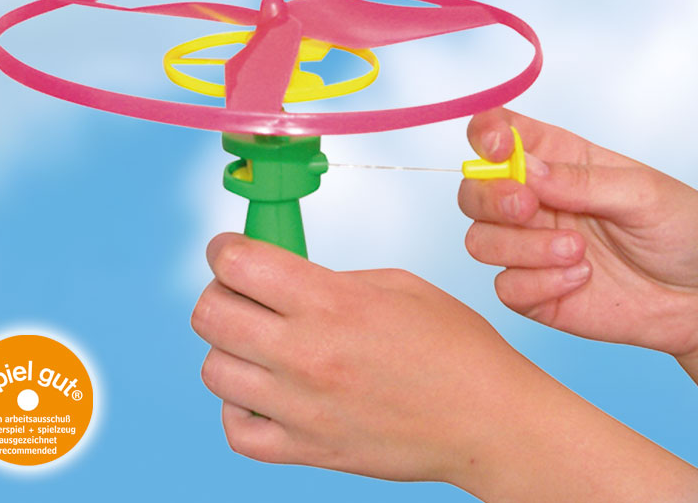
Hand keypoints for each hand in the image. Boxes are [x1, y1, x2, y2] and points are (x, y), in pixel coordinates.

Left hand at [190, 233, 526, 483]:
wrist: (488, 422)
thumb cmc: (455, 347)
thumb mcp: (398, 285)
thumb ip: (331, 280)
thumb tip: (283, 278)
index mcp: (332, 302)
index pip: (237, 262)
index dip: (224, 247)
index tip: (229, 249)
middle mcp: (306, 354)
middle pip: (209, 313)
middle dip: (219, 291)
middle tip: (244, 291)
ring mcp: (301, 408)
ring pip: (214, 369)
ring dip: (229, 347)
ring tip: (261, 343)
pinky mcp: (306, 450)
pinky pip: (236, 428)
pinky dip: (240, 406)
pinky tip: (266, 390)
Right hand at [459, 107, 697, 358]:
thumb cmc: (686, 233)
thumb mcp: (646, 193)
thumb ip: (583, 180)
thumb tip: (526, 170)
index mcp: (559, 160)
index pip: (498, 134)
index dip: (486, 135)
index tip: (499, 148)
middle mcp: (536, 202)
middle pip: (473, 190)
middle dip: (491, 197)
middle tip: (530, 207)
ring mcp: (531, 248)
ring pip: (479, 240)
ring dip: (520, 246)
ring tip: (577, 252)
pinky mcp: (534, 292)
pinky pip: (504, 287)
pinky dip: (536, 282)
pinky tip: (580, 279)